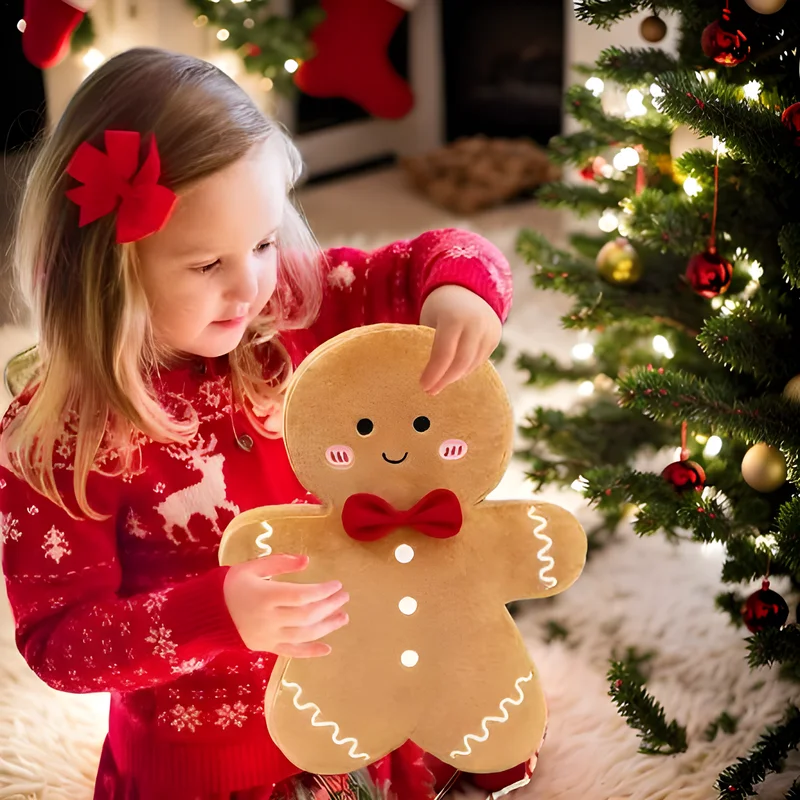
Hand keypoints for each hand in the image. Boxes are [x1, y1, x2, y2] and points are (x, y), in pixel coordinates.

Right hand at [223, 554, 348, 657]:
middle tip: (344, 597)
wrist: (206, 613)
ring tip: (343, 617)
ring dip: (327, 626)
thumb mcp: (252, 567)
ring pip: (304, 635)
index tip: (336, 585)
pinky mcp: (266, 648)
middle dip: (329, 606)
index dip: (322, 591)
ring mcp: (268, 636)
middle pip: (307, 616)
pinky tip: (327, 648)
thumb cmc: (231, 585)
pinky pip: (292, 652)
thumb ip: (279, 562)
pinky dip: (311, 652)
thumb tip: (306, 561)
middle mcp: (269, 619)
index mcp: (265, 596)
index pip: (301, 596)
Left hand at [419, 285, 502, 394]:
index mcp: (454, 317)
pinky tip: (454, 372)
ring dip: (455, 377)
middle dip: (444, 379)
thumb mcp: (430, 319)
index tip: (423, 385)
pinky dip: (465, 369)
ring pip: (472, 364)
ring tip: (440, 383)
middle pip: (461, 362)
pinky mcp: (495, 337)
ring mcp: (489, 331)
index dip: (434, 373)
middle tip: (430, 390)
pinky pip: (479, 360)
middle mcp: (475, 324)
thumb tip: (426, 375)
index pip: (444, 353)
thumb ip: (429, 343)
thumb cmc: (440, 307)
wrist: (467, 288)